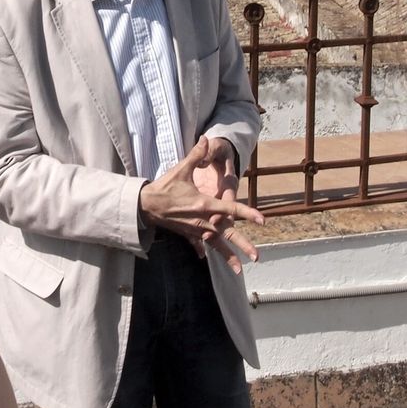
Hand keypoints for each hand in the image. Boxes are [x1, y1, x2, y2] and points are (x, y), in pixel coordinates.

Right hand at [140, 137, 263, 272]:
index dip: (248, 214)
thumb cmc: (164, 187)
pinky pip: (197, 243)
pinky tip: (204, 256)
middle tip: (257, 257)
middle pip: (227, 235)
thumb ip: (196, 155)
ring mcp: (195, 229)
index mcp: (204, 205)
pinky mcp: (186, 233)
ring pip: (215, 245)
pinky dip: (202, 249)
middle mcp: (202, 221)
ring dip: (227, 256)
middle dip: (242, 246)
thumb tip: (206, 138)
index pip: (231, 210)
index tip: (262, 220)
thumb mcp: (180, 170)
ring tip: (239, 269)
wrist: (144, 205)